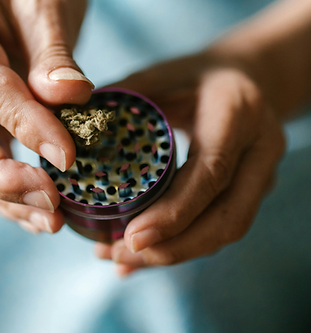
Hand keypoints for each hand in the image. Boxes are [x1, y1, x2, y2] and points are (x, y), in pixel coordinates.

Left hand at [95, 54, 284, 274]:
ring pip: (227, 230)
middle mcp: (260, 148)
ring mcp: (263, 173)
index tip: (132, 238)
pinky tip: (145, 255)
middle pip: (226, 218)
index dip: (174, 212)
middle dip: (173, 248)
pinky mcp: (254, 190)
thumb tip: (70, 130)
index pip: (211, 172)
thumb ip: (123, 98)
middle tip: (119, 256)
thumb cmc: (195, 75)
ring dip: (175, 253)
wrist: (246, 78)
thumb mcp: (160, 74)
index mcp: (236, 111)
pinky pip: (222, 228)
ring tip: (122, 258)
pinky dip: (183, 246)